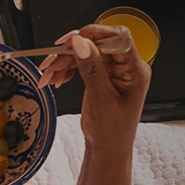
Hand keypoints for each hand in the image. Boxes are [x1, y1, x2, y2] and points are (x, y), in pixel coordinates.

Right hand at [37, 25, 150, 157]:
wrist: (106, 149)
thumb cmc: (112, 132)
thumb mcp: (101, 99)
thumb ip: (91, 68)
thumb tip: (80, 42)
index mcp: (135, 71)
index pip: (120, 39)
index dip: (96, 34)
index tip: (74, 38)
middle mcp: (126, 67)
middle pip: (99, 44)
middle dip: (72, 50)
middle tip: (53, 59)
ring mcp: (113, 71)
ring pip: (87, 52)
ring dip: (65, 61)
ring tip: (48, 73)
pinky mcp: (101, 75)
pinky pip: (82, 62)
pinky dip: (67, 68)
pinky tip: (56, 77)